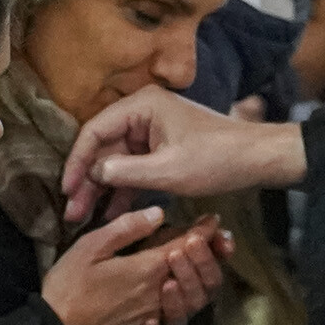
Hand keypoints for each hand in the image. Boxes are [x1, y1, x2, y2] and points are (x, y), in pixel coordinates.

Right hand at [40, 206, 230, 324]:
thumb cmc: (69, 285)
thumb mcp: (91, 247)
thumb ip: (126, 228)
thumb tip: (159, 212)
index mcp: (147, 269)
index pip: (185, 245)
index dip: (202, 231)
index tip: (213, 219)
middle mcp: (158, 292)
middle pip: (197, 273)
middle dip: (209, 253)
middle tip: (214, 238)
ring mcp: (153, 312)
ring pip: (191, 297)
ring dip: (199, 278)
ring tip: (198, 263)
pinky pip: (175, 316)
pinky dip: (183, 303)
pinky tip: (176, 292)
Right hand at [59, 86, 302, 221]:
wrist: (258, 160)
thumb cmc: (217, 160)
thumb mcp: (168, 171)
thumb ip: (125, 172)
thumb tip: (92, 174)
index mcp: (141, 106)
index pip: (94, 131)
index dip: (77, 162)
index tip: (66, 190)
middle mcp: (142, 112)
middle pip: (103, 147)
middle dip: (87, 181)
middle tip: (71, 212)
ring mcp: (151, 130)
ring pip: (116, 160)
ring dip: (102, 189)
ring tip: (83, 217)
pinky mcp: (161, 147)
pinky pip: (134, 167)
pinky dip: (123, 189)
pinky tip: (109, 213)